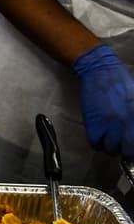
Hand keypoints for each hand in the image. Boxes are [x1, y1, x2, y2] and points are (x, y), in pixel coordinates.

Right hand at [73, 44, 133, 158]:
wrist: (100, 71)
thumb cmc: (123, 83)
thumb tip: (133, 129)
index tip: (132, 146)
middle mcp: (127, 126)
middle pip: (129, 153)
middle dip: (127, 153)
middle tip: (123, 146)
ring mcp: (110, 126)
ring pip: (111, 150)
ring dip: (111, 147)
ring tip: (109, 138)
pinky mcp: (94, 125)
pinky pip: (95, 144)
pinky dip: (97, 143)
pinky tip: (99, 134)